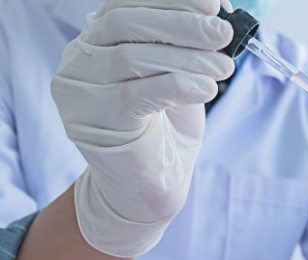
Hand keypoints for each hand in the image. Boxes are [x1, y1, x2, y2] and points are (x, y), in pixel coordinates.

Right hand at [51, 0, 235, 256]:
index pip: (125, 5)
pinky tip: (207, 89)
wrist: (150, 188)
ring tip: (223, 67)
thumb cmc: (164, 130)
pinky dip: (179, 86)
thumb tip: (215, 12)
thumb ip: (183, 45)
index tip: (212, 4)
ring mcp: (81, 94)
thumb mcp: (176, 76)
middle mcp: (79, 62)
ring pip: (133, 58)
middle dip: (182, 25)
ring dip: (189, 58)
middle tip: (222, 34)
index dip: (171, 1)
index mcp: (95, 42)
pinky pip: (138, 95)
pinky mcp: (96, 123)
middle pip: (126, 25)